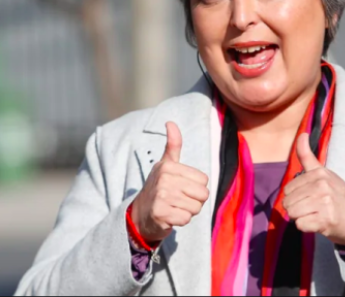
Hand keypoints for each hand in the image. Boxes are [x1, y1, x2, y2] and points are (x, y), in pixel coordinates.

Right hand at [131, 122, 209, 242]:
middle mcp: (164, 179)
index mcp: (168, 166)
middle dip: (194, 201)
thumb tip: (170, 122)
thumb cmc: (158, 188)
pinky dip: (181, 221)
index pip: (204, 180)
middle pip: (203, 194)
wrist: (140, 215)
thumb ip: (173, 145)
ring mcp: (161, 197)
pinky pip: (186, 219)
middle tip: (178, 200)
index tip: (181, 188)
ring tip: (174, 207)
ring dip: (187, 211)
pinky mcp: (160, 214)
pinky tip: (170, 217)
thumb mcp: (165, 165)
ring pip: (196, 208)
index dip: (196, 187)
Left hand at [283, 133, 344, 248]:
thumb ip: (307, 156)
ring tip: (316, 215)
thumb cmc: (339, 197)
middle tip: (314, 208)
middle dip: (297, 208)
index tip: (311, 198)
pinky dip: (307, 228)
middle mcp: (321, 185)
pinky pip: (300, 225)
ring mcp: (324, 202)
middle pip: (287, 202)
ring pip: (292, 213)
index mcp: (319, 173)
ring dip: (301, 218)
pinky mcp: (326, 219)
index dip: (296, 197)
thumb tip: (302, 134)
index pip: (287, 189)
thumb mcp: (324, 174)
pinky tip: (320, 224)